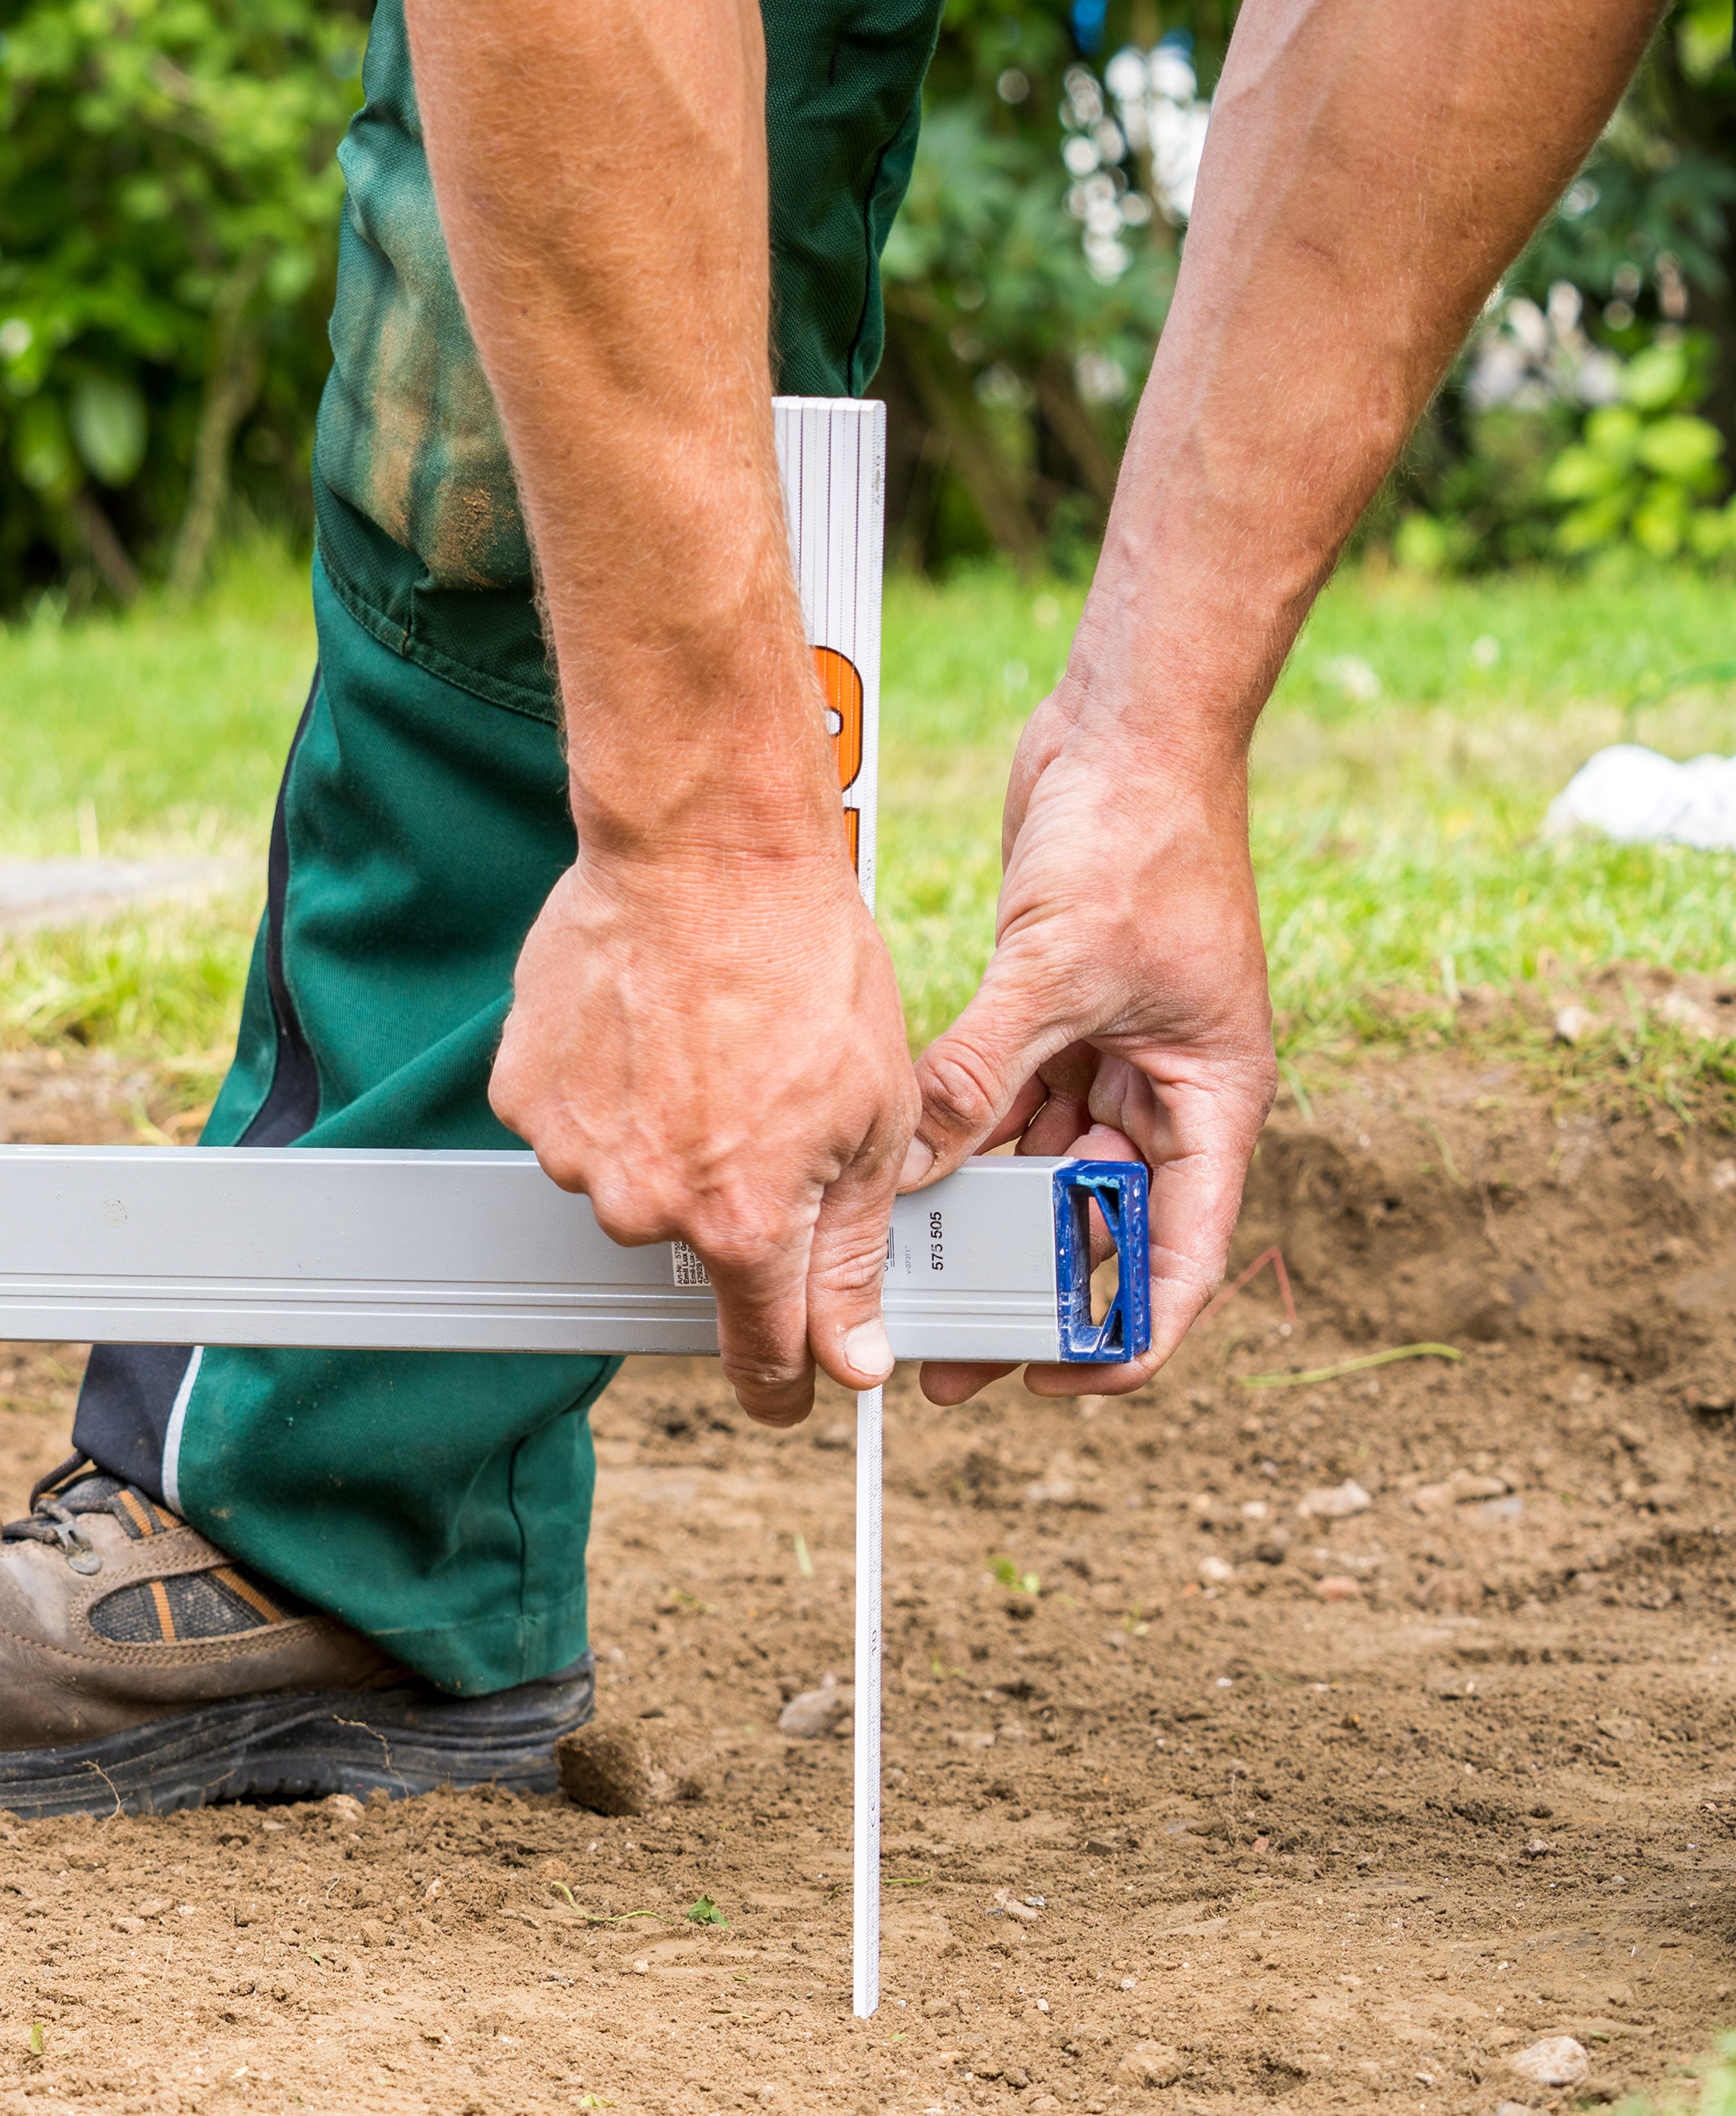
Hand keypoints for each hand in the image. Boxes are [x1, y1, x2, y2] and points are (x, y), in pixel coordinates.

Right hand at [493, 839, 915, 1426]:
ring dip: (667, 1134)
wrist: (703, 849)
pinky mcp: (524, 1094)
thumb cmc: (806, 960)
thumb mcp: (877, 1112)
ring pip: (629, 1179)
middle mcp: (643, 1205)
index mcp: (742, 1221)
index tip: (790, 1388)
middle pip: (692, 1246)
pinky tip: (649, 1026)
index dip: (785, 1380)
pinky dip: (608, 1090)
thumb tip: (851, 1358)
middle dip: (733, 1195)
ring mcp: (572, 1151)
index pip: (759, 1353)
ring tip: (708, 1045)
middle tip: (767, 1100)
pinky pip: (573, 1123)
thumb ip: (855, 1251)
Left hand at [905, 687, 1277, 1403]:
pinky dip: (959, 1150)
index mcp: (1215, 1102)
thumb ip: (982, 1073)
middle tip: (947, 1356)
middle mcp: (1169, 1095)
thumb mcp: (1059, 969)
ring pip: (1044, 1177)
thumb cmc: (1139, 839)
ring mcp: (1113, 1060)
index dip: (1128, 1333)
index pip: (1183, 1255)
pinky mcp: (1056, 1022)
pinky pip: (1006, 1112)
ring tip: (907, 1291)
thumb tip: (907, 1168)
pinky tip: (899, 1191)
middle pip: (1101, 1228)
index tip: (1062, 1384)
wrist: (1128, 731)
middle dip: (1028, 1293)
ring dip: (981, 1230)